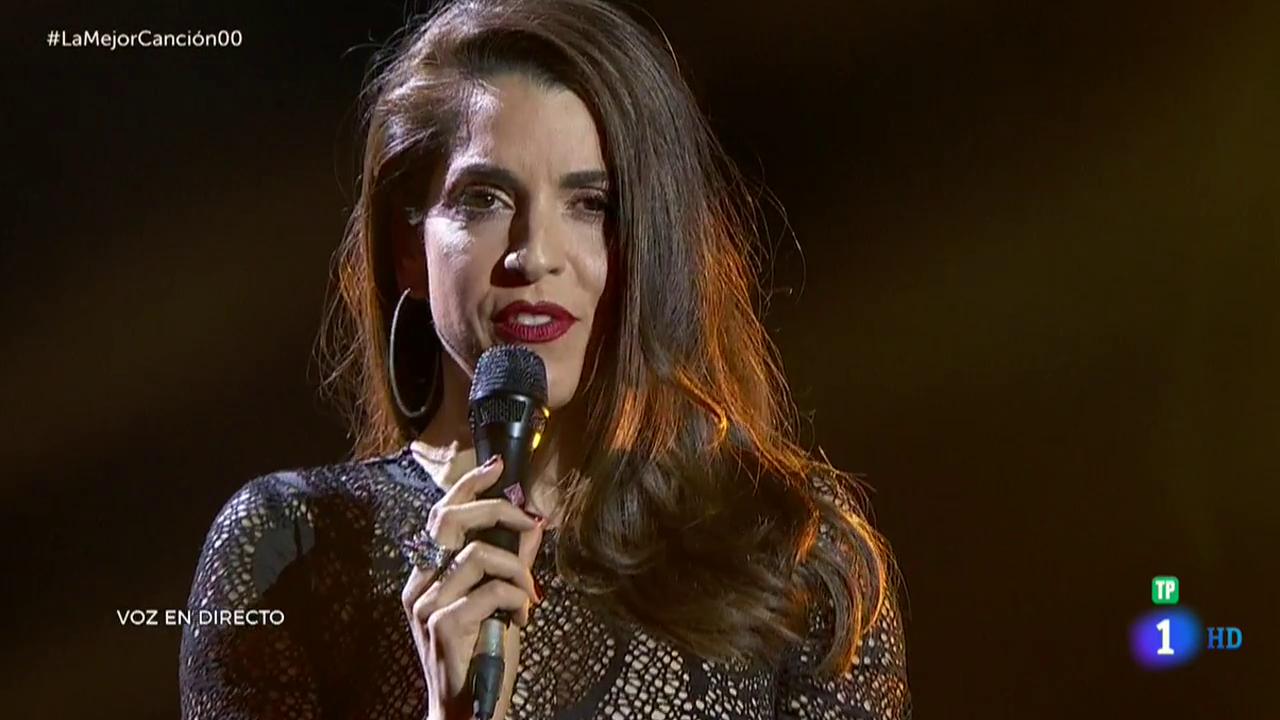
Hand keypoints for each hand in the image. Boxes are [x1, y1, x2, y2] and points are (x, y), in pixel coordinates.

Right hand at [401, 456, 545, 719]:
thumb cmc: (483, 658)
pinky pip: (490, 591)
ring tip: (529, 593)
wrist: (469, 711)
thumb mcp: (501, 604)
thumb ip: (512, 564)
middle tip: (529, 520)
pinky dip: (516, 597)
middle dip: (496, 509)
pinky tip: (523, 617)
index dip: (467, 486)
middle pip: (449, 520)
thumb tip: (533, 525)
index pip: (439, 516)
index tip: (496, 467)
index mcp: (426, 578)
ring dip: (517, 568)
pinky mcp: (442, 626)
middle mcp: (418, 587)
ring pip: (477, 555)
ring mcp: (426, 606)